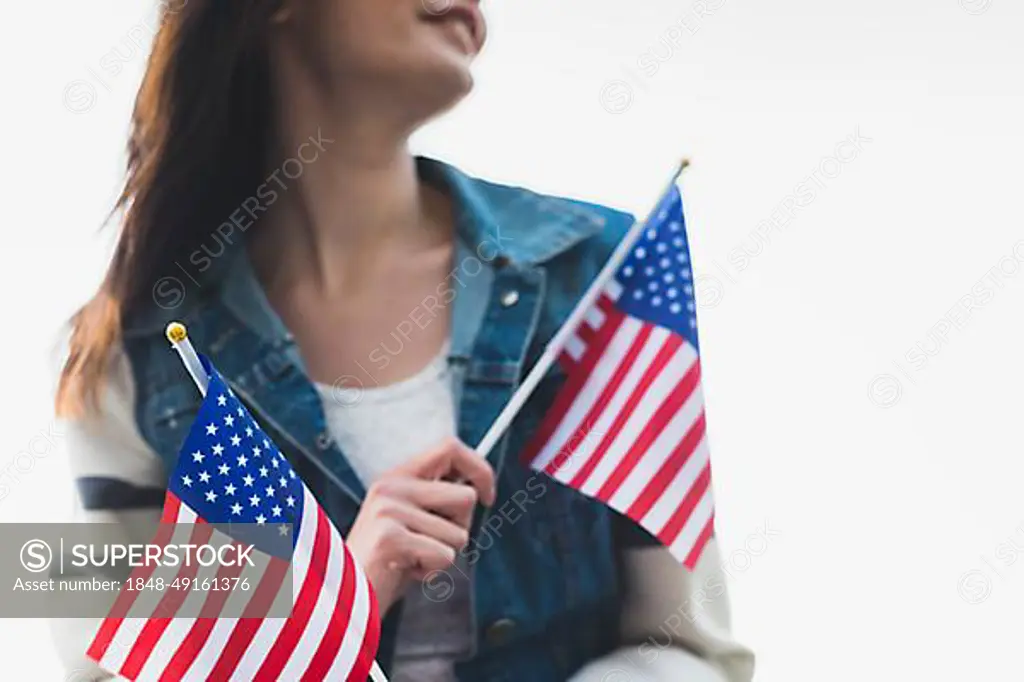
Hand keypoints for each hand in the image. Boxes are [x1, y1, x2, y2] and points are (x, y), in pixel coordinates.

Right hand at [346, 437, 495, 613]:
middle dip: (460, 527)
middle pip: (466, 497)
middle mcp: (392, 486)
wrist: (345, 595)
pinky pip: (445, 556)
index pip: (449, 448)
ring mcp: (389, 510)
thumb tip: (478, 486)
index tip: (488, 495)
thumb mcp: (409, 519)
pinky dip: (433, 572)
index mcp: (397, 476)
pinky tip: (406, 571)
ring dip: (444, 554)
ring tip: (413, 558)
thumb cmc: (386, 561)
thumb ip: (435, 499)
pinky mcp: (390, 537)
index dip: (479, 468)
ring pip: (459, 533)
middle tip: (430, 543)